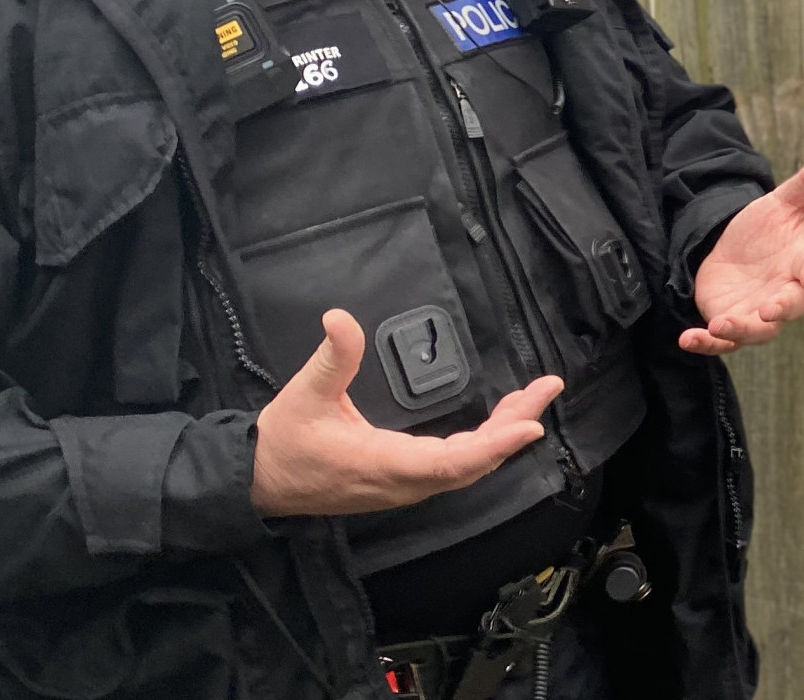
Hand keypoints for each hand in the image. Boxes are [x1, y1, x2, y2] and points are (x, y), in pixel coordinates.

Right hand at [250, 309, 562, 516]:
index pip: (450, 461)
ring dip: (503, 435)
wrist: (257, 484)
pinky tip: (502, 423)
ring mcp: (404, 487)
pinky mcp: (403, 483)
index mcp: (381, 464)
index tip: (530, 425)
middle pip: (473, 463)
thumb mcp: (304, 394)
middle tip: (547, 388)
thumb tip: (340, 317)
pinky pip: (455, 468)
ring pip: (467, 468)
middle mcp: (402, 482)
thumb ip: (332, 357)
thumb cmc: (282, 441)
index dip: (493, 446)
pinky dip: (485, 446)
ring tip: (532, 398)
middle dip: (513, 427)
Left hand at [682, 148, 803, 354]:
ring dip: (741, 330)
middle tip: (769, 309)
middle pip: (789, 308)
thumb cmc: (766, 229)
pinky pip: (721, 341)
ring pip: (756, 331)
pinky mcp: (729, 322)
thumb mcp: (782, 202)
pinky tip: (688, 338)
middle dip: (780, 310)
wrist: (732, 248)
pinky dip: (707, 344)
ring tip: (721, 324)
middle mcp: (784, 293)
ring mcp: (757, 312)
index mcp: (802, 263)